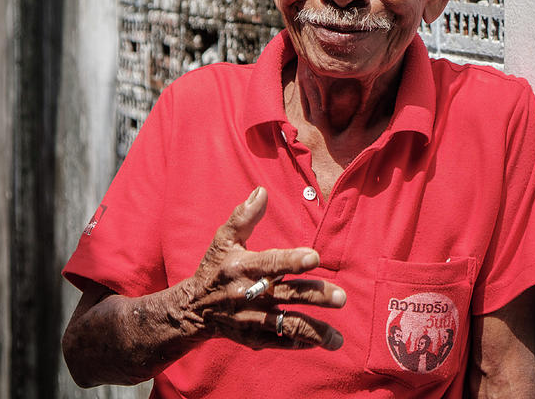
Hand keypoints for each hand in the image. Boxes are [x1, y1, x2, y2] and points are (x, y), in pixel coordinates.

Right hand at [181, 187, 345, 349]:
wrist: (193, 308)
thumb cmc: (215, 267)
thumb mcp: (224, 240)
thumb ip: (244, 216)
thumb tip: (262, 191)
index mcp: (242, 267)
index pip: (270, 263)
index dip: (292, 261)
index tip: (315, 258)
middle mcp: (248, 294)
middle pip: (287, 294)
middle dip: (315, 296)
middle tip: (341, 298)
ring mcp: (251, 319)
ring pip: (286, 325)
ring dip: (314, 331)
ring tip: (337, 338)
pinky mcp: (253, 338)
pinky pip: (279, 342)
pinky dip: (299, 343)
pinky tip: (319, 341)